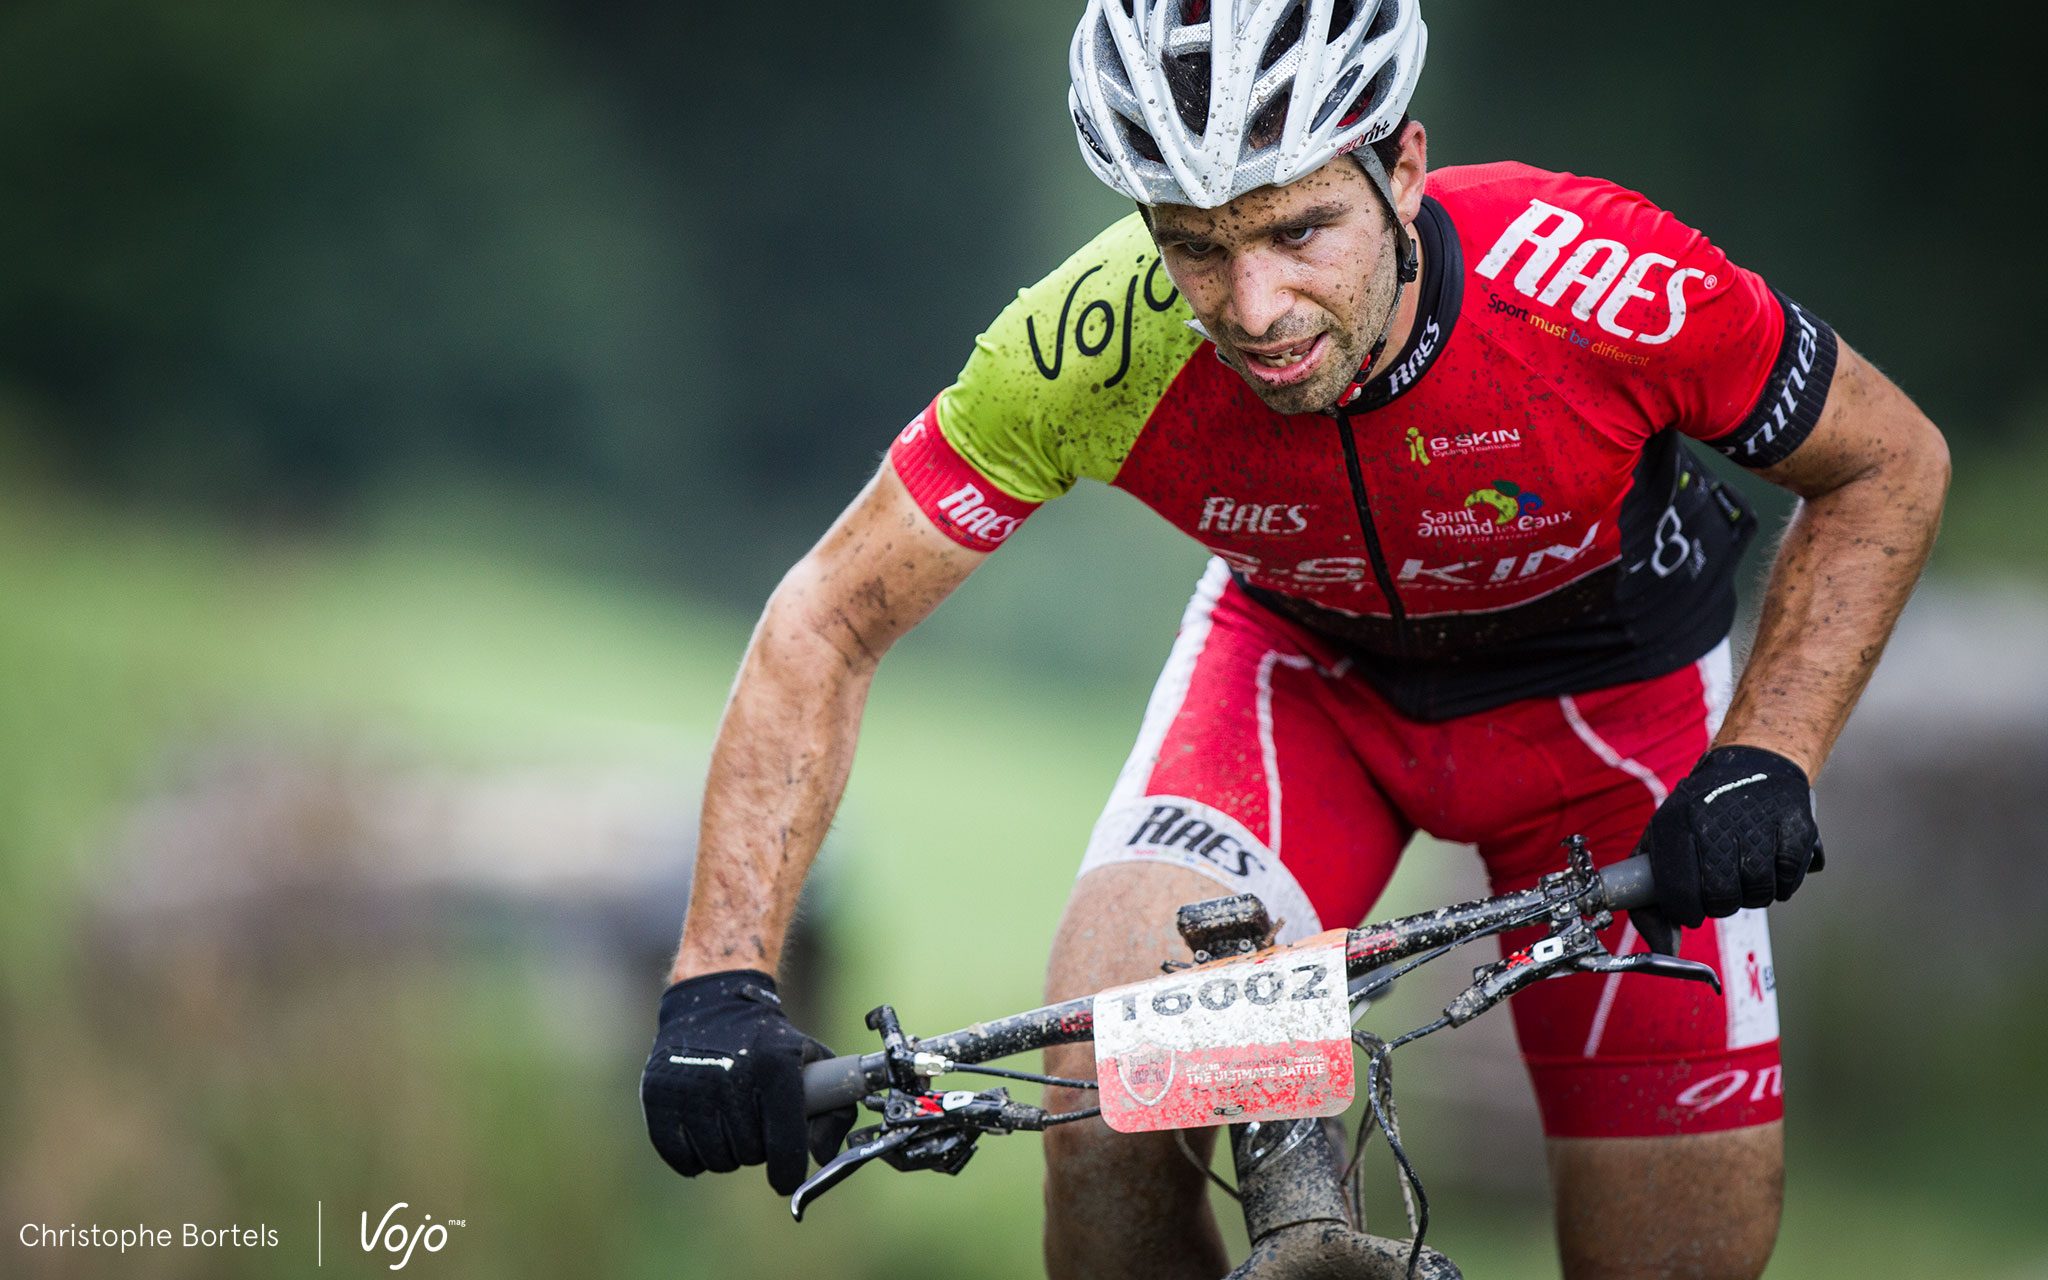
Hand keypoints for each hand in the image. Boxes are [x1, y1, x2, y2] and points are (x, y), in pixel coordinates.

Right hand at [640, 969, 855, 1195]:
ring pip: (717, 1160)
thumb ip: (835, 1111)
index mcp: (775, 1067)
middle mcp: (730, 1077)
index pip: (784, 1145)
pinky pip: (681, 1158)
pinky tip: (704, 1129)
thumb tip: (822, 1158)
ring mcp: (690, 1087)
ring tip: (731, 1121)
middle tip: (756, 1123)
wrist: (712, 1005)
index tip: (786, 1178)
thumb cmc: (771, 1043)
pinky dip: (694, 1155)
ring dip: (727, 1152)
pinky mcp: (658, 1097)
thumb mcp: (812, 1060)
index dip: (788, 1172)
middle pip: (750, 1156)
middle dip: (758, 1149)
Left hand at [1631, 745, 1822, 954]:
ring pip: (1758, 893)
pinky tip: (1770, 861)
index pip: (1677, 894)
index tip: (1689, 907)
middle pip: (1721, 899)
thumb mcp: (1662, 845)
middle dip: (1720, 904)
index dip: (1685, 911)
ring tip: (1743, 870)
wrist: (1752, 764)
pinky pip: (1788, 881)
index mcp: (1674, 823)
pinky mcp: (1796, 825)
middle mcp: (1714, 819)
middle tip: (1720, 887)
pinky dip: (1781, 882)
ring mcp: (1757, 820)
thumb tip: (1665, 951)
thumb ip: (1652, 902)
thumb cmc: (1700, 817)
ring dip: (1752, 894)